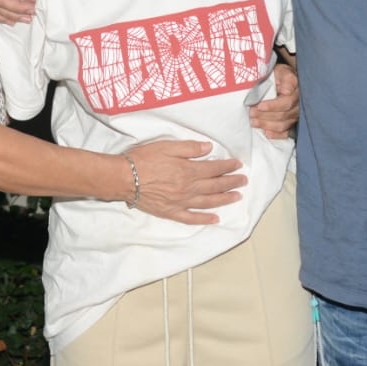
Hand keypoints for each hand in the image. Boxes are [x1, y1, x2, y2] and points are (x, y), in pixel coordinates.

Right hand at [125, 139, 244, 224]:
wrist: (123, 178)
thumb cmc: (143, 159)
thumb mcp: (167, 146)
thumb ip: (189, 148)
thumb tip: (209, 148)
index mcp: (188, 170)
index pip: (214, 169)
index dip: (228, 166)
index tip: (238, 165)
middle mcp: (188, 188)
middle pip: (214, 186)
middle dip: (231, 182)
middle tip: (243, 181)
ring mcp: (180, 202)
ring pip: (208, 202)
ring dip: (224, 200)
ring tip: (236, 197)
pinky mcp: (170, 212)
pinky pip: (191, 218)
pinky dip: (204, 219)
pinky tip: (215, 219)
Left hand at [249, 62, 298, 138]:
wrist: (283, 80)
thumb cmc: (280, 75)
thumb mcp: (281, 71)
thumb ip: (285, 78)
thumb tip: (286, 90)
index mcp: (297, 90)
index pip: (287, 102)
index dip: (273, 106)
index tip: (260, 105)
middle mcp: (299, 104)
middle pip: (284, 115)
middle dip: (265, 116)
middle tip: (251, 113)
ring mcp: (296, 115)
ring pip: (283, 124)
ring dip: (267, 125)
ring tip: (253, 122)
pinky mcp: (293, 122)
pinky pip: (287, 132)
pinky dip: (277, 135)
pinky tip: (267, 133)